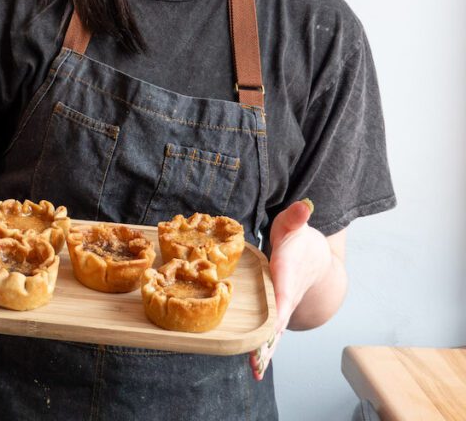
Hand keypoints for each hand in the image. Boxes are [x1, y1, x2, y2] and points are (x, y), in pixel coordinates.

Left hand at [250, 198, 331, 379]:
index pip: (284, 291)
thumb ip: (295, 217)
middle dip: (271, 338)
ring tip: (256, 368)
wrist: (317, 261)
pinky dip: (265, 348)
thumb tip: (304, 205)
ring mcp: (284, 305)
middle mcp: (287, 293)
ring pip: (275, 330)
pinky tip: (255, 366)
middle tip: (260, 357)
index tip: (274, 323)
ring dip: (267, 349)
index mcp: (287, 272)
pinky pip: (270, 331)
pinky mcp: (278, 311)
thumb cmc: (299, 241)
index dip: (280, 306)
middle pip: (279, 318)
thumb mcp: (293, 225)